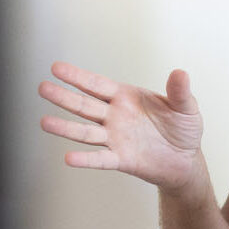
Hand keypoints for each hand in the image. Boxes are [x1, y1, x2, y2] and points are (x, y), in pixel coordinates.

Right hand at [39, 61, 204, 192]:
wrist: (186, 160)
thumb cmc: (183, 129)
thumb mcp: (186, 107)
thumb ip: (180, 92)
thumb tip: (181, 72)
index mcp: (126, 98)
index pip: (97, 85)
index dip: (78, 77)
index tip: (56, 68)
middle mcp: (115, 117)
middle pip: (84, 105)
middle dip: (64, 97)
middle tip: (42, 87)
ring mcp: (115, 138)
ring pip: (85, 131)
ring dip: (66, 127)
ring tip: (44, 122)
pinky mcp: (121, 159)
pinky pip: (100, 159)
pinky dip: (86, 159)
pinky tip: (69, 158)